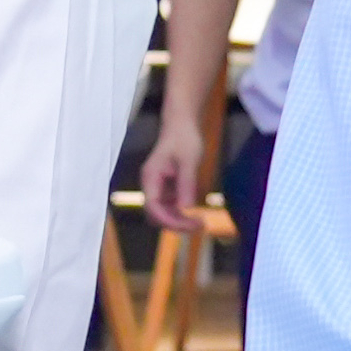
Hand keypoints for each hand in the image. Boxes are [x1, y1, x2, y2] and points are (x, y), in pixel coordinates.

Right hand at [140, 122, 218, 236]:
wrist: (182, 125)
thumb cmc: (184, 138)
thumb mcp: (189, 160)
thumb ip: (186, 183)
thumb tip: (186, 207)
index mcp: (151, 177)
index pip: (153, 206)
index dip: (168, 220)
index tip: (189, 224)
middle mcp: (150, 184)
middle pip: (156, 214)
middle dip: (175, 224)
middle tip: (200, 225)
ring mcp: (157, 187)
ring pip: (162, 213)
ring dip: (178, 221)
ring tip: (200, 223)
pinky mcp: (165, 187)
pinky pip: (169, 207)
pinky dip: (180, 213)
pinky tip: (195, 213)